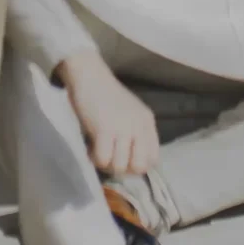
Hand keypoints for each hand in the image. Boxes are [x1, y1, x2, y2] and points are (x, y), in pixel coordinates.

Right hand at [58, 48, 159, 177]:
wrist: (89, 75)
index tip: (125, 161)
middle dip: (124, 169)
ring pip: (120, 166)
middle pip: (139, 166)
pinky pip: (103, 160)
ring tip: (99, 152)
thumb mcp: (130, 114)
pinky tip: (90, 149)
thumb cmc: (106, 96)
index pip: (154, 158)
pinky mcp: (105, 130)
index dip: (138, 166)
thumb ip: (136, 134)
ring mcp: (123, 128)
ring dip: (107, 164)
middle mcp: (139, 126)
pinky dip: (95, 159)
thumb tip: (132, 165)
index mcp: (147, 122)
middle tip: (111, 159)